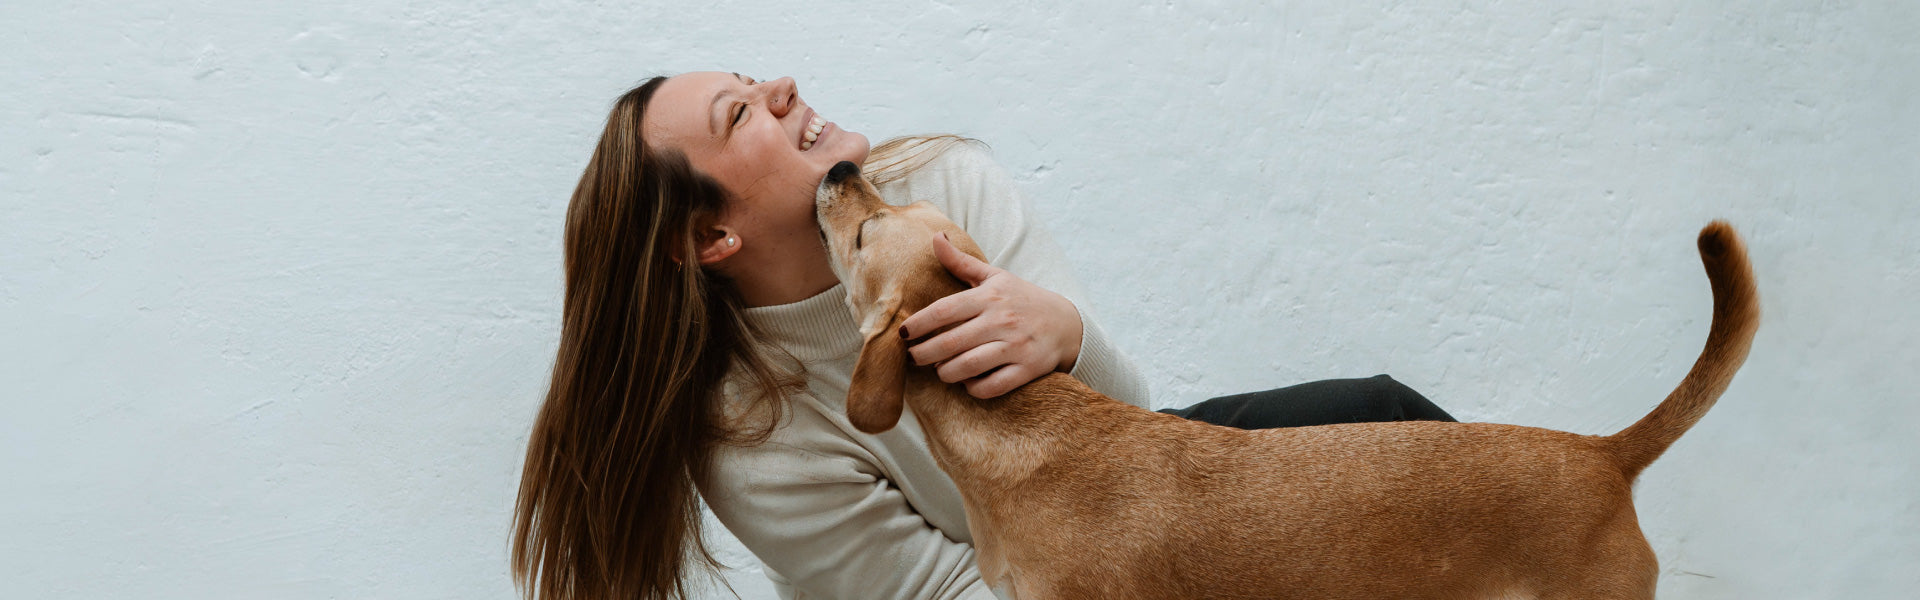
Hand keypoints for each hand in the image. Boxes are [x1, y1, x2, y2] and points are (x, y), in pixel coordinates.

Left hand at [899, 232, 1083, 398]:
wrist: (1067, 324)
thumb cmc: (1022, 299)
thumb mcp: (994, 277)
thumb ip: (961, 262)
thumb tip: (935, 236)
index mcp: (989, 297)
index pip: (945, 310)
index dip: (919, 323)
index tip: (903, 333)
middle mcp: (1002, 320)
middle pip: (950, 343)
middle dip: (924, 354)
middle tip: (914, 357)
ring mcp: (1015, 346)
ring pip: (967, 367)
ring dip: (946, 372)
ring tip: (940, 369)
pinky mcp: (1027, 369)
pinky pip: (991, 386)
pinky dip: (973, 388)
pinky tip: (967, 381)